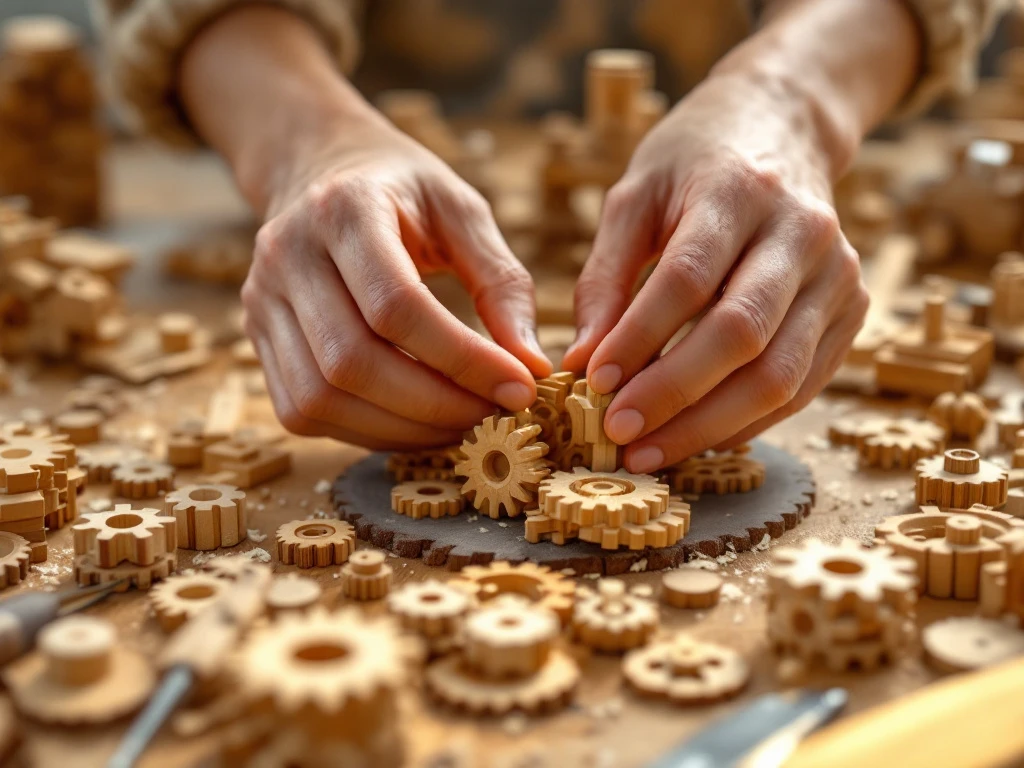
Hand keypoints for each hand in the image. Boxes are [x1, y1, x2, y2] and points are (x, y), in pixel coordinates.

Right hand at [242, 109, 550, 449]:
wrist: (318, 168)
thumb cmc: (402, 190)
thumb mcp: (463, 212)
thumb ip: (502, 283)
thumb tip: (532, 366)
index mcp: (343, 208)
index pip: (396, 305)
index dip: (462, 359)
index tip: (519, 388)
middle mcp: (287, 255)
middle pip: (352, 362)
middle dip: (435, 405)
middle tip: (494, 416)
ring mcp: (260, 301)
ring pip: (321, 397)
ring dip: (401, 429)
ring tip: (461, 423)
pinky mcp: (257, 338)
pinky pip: (303, 411)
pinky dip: (366, 432)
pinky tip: (416, 422)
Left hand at [563, 70, 868, 472]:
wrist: (785, 127)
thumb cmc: (694, 164)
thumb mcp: (635, 198)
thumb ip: (605, 278)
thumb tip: (581, 363)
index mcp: (740, 191)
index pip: (688, 279)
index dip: (640, 338)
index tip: (592, 382)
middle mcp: (801, 233)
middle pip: (740, 334)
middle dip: (673, 395)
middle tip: (616, 432)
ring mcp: (838, 275)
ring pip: (779, 374)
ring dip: (709, 426)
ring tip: (648, 452)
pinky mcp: (852, 311)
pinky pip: (801, 386)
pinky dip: (745, 422)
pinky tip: (696, 438)